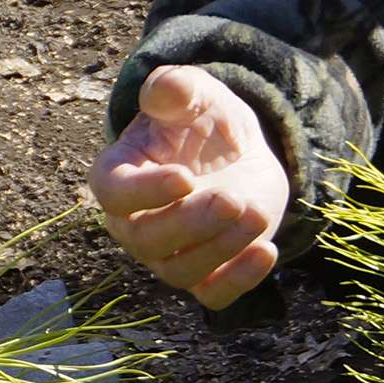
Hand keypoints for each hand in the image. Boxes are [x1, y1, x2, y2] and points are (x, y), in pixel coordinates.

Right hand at [88, 65, 289, 308]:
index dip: (147, 192)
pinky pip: (213, 294)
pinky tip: (266, 251)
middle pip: (148, 241)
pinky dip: (239, 281)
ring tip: (256, 213)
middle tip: (233, 200)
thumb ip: (175, 88)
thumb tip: (165, 89)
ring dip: (221, 249)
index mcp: (118, 176)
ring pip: (180, 271)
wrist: (234, 149)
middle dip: (193, 224)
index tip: (185, 178)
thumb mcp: (192, 92)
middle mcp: (134, 224)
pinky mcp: (205, 272)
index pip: (116, 195)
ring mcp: (167, 254)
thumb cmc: (198, 118)